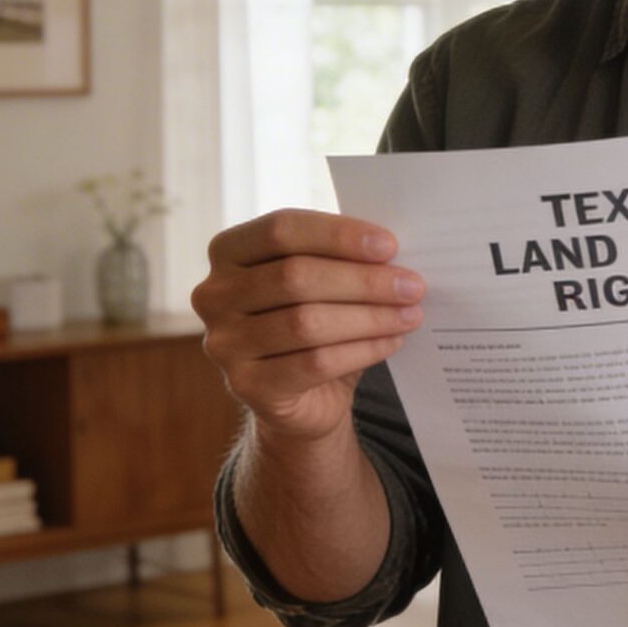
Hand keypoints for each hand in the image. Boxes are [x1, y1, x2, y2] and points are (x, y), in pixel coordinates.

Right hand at [190, 209, 424, 445]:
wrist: (302, 396)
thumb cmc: (313, 320)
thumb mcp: (321, 281)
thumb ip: (340, 259)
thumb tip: (391, 252)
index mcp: (228, 252)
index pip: (281, 230)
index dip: (338, 235)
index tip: (390, 246)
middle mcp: (214, 294)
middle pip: (295, 277)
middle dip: (363, 280)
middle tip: (413, 285)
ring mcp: (224, 343)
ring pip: (306, 322)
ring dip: (369, 317)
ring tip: (411, 314)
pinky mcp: (246, 385)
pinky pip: (314, 363)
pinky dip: (362, 350)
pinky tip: (392, 342)